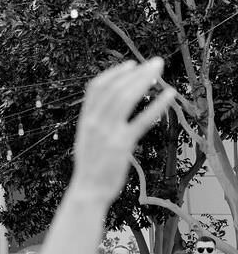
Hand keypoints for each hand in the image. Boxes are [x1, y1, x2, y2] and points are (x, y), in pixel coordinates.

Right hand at [71, 59, 173, 201]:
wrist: (87, 191)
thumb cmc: (90, 168)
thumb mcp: (86, 140)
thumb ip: (95, 124)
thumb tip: (107, 110)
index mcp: (85, 120)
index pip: (96, 88)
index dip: (114, 73)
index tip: (130, 65)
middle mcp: (94, 123)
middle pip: (115, 88)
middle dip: (137, 72)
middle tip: (155, 62)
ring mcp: (107, 133)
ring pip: (126, 98)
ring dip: (144, 80)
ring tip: (160, 70)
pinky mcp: (122, 145)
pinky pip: (142, 120)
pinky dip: (157, 105)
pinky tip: (169, 95)